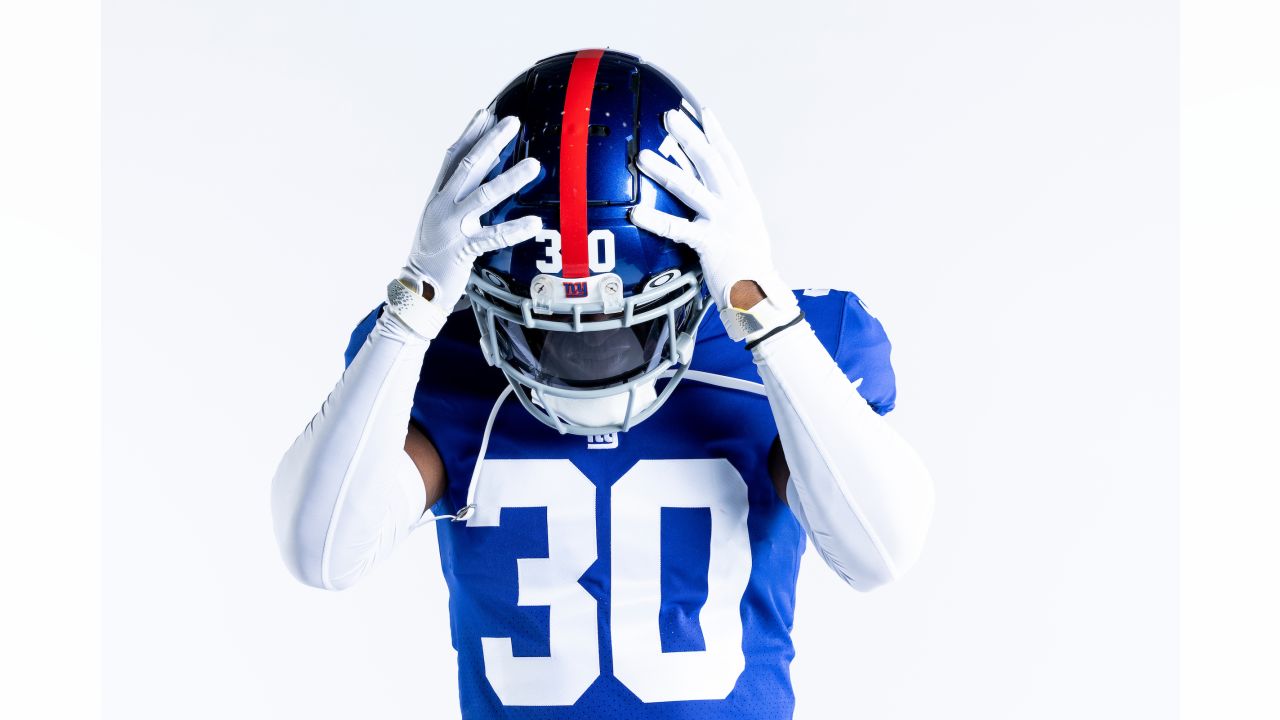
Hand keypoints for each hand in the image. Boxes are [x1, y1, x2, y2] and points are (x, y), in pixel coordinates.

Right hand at [405, 110, 542, 307]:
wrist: (416, 288)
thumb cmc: (434, 253)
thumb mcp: (442, 217)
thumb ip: (461, 194)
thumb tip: (487, 166)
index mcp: (437, 197)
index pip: (454, 157)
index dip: (470, 134)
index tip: (486, 113)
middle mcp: (443, 206)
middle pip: (469, 166)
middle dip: (491, 142)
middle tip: (513, 122)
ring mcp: (452, 227)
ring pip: (484, 196)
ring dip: (511, 179)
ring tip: (534, 165)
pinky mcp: (463, 250)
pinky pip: (493, 237)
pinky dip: (515, 229)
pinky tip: (534, 222)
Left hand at [630, 107, 791, 310]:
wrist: (759, 293)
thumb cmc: (749, 264)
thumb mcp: (745, 227)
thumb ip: (727, 207)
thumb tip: (709, 192)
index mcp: (744, 199)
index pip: (729, 158)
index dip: (716, 133)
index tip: (704, 112)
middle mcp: (736, 204)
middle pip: (709, 162)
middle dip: (689, 136)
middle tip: (669, 117)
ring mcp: (723, 222)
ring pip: (690, 188)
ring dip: (665, 169)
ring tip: (643, 156)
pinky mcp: (709, 242)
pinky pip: (677, 228)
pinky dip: (655, 220)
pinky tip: (636, 212)